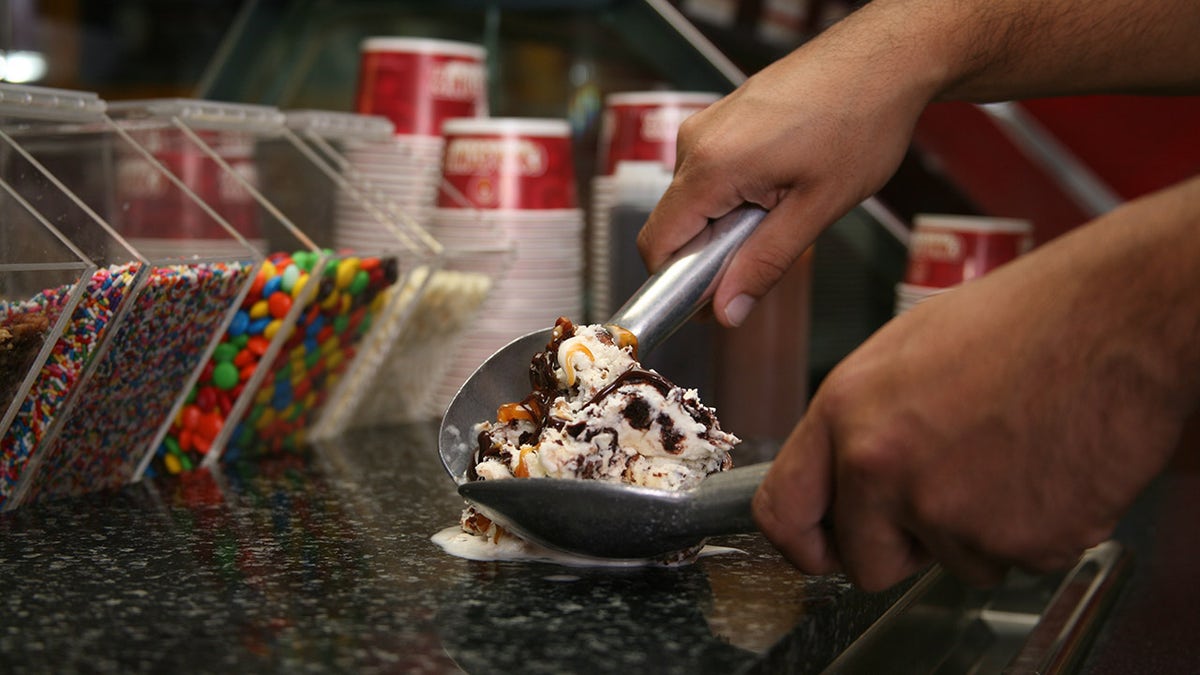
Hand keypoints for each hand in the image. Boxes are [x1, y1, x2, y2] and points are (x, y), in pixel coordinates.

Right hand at [637, 4, 939, 326]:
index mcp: (711, 166)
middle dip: (712, 251)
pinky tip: (783, 181)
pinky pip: (711, 172)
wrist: (885, 58)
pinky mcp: (722, 117)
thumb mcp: (816, 208)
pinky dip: (737, 192)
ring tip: (787, 205)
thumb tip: (726, 313)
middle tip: (771, 248)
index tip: (711, 303)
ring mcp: (707, 124)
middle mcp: (696, 141)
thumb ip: (764, 264)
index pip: (657, 244)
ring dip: (729, 220)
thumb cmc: (861, 123)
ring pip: (696, 198)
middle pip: (676, 223)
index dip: (675, 284)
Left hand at [752, 179, 1199, 590]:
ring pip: (951, 563)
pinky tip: (1046, 469)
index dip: (803, 542)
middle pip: (866, 562)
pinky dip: (1033, 531)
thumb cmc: (1020, 320)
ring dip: (978, 531)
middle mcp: (884, 469)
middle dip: (901, 546)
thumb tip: (845, 477)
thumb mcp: (901, 353)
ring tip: (1012, 457)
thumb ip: (859, 425)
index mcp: (847, 413)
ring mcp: (951, 512)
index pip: (782, 511)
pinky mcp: (1019, 542)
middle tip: (947, 495)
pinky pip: (1014, 562)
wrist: (1116, 320)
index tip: (822, 549)